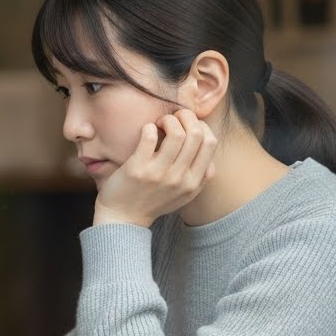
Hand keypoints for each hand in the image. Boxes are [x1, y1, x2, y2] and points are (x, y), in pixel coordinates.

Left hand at [93, 109, 217, 226]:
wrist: (122, 219)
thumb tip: (212, 162)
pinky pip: (150, 137)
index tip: (187, 126)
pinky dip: (149, 128)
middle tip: (172, 119)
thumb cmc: (152, 202)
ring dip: (168, 120)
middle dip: (185, 117)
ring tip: (159, 124)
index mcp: (193, 182)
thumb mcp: (183, 196)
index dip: (200, 126)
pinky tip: (146, 131)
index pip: (211, 142)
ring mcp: (159, 174)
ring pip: (177, 133)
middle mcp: (179, 178)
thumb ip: (200, 180)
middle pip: (196, 134)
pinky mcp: (137, 169)